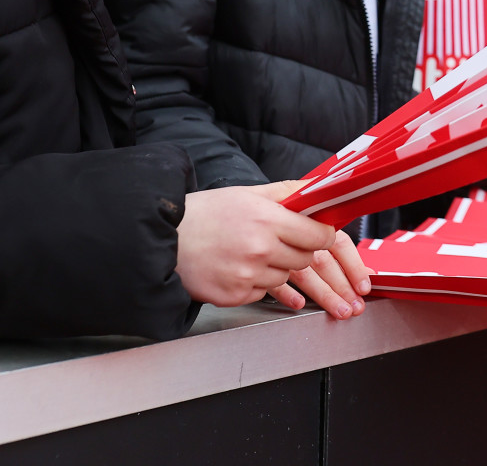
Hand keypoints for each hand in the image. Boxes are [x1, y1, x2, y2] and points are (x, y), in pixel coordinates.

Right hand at [175, 181, 336, 307]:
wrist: (164, 240)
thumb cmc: (206, 214)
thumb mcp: (247, 194)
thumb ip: (287, 192)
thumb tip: (319, 189)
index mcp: (267, 220)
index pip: (318, 236)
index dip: (322, 235)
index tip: (319, 233)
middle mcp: (259, 250)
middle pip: (305, 259)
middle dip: (299, 250)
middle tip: (279, 241)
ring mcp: (247, 276)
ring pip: (284, 277)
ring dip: (276, 267)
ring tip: (251, 253)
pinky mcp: (234, 296)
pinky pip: (262, 292)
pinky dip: (255, 283)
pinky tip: (237, 268)